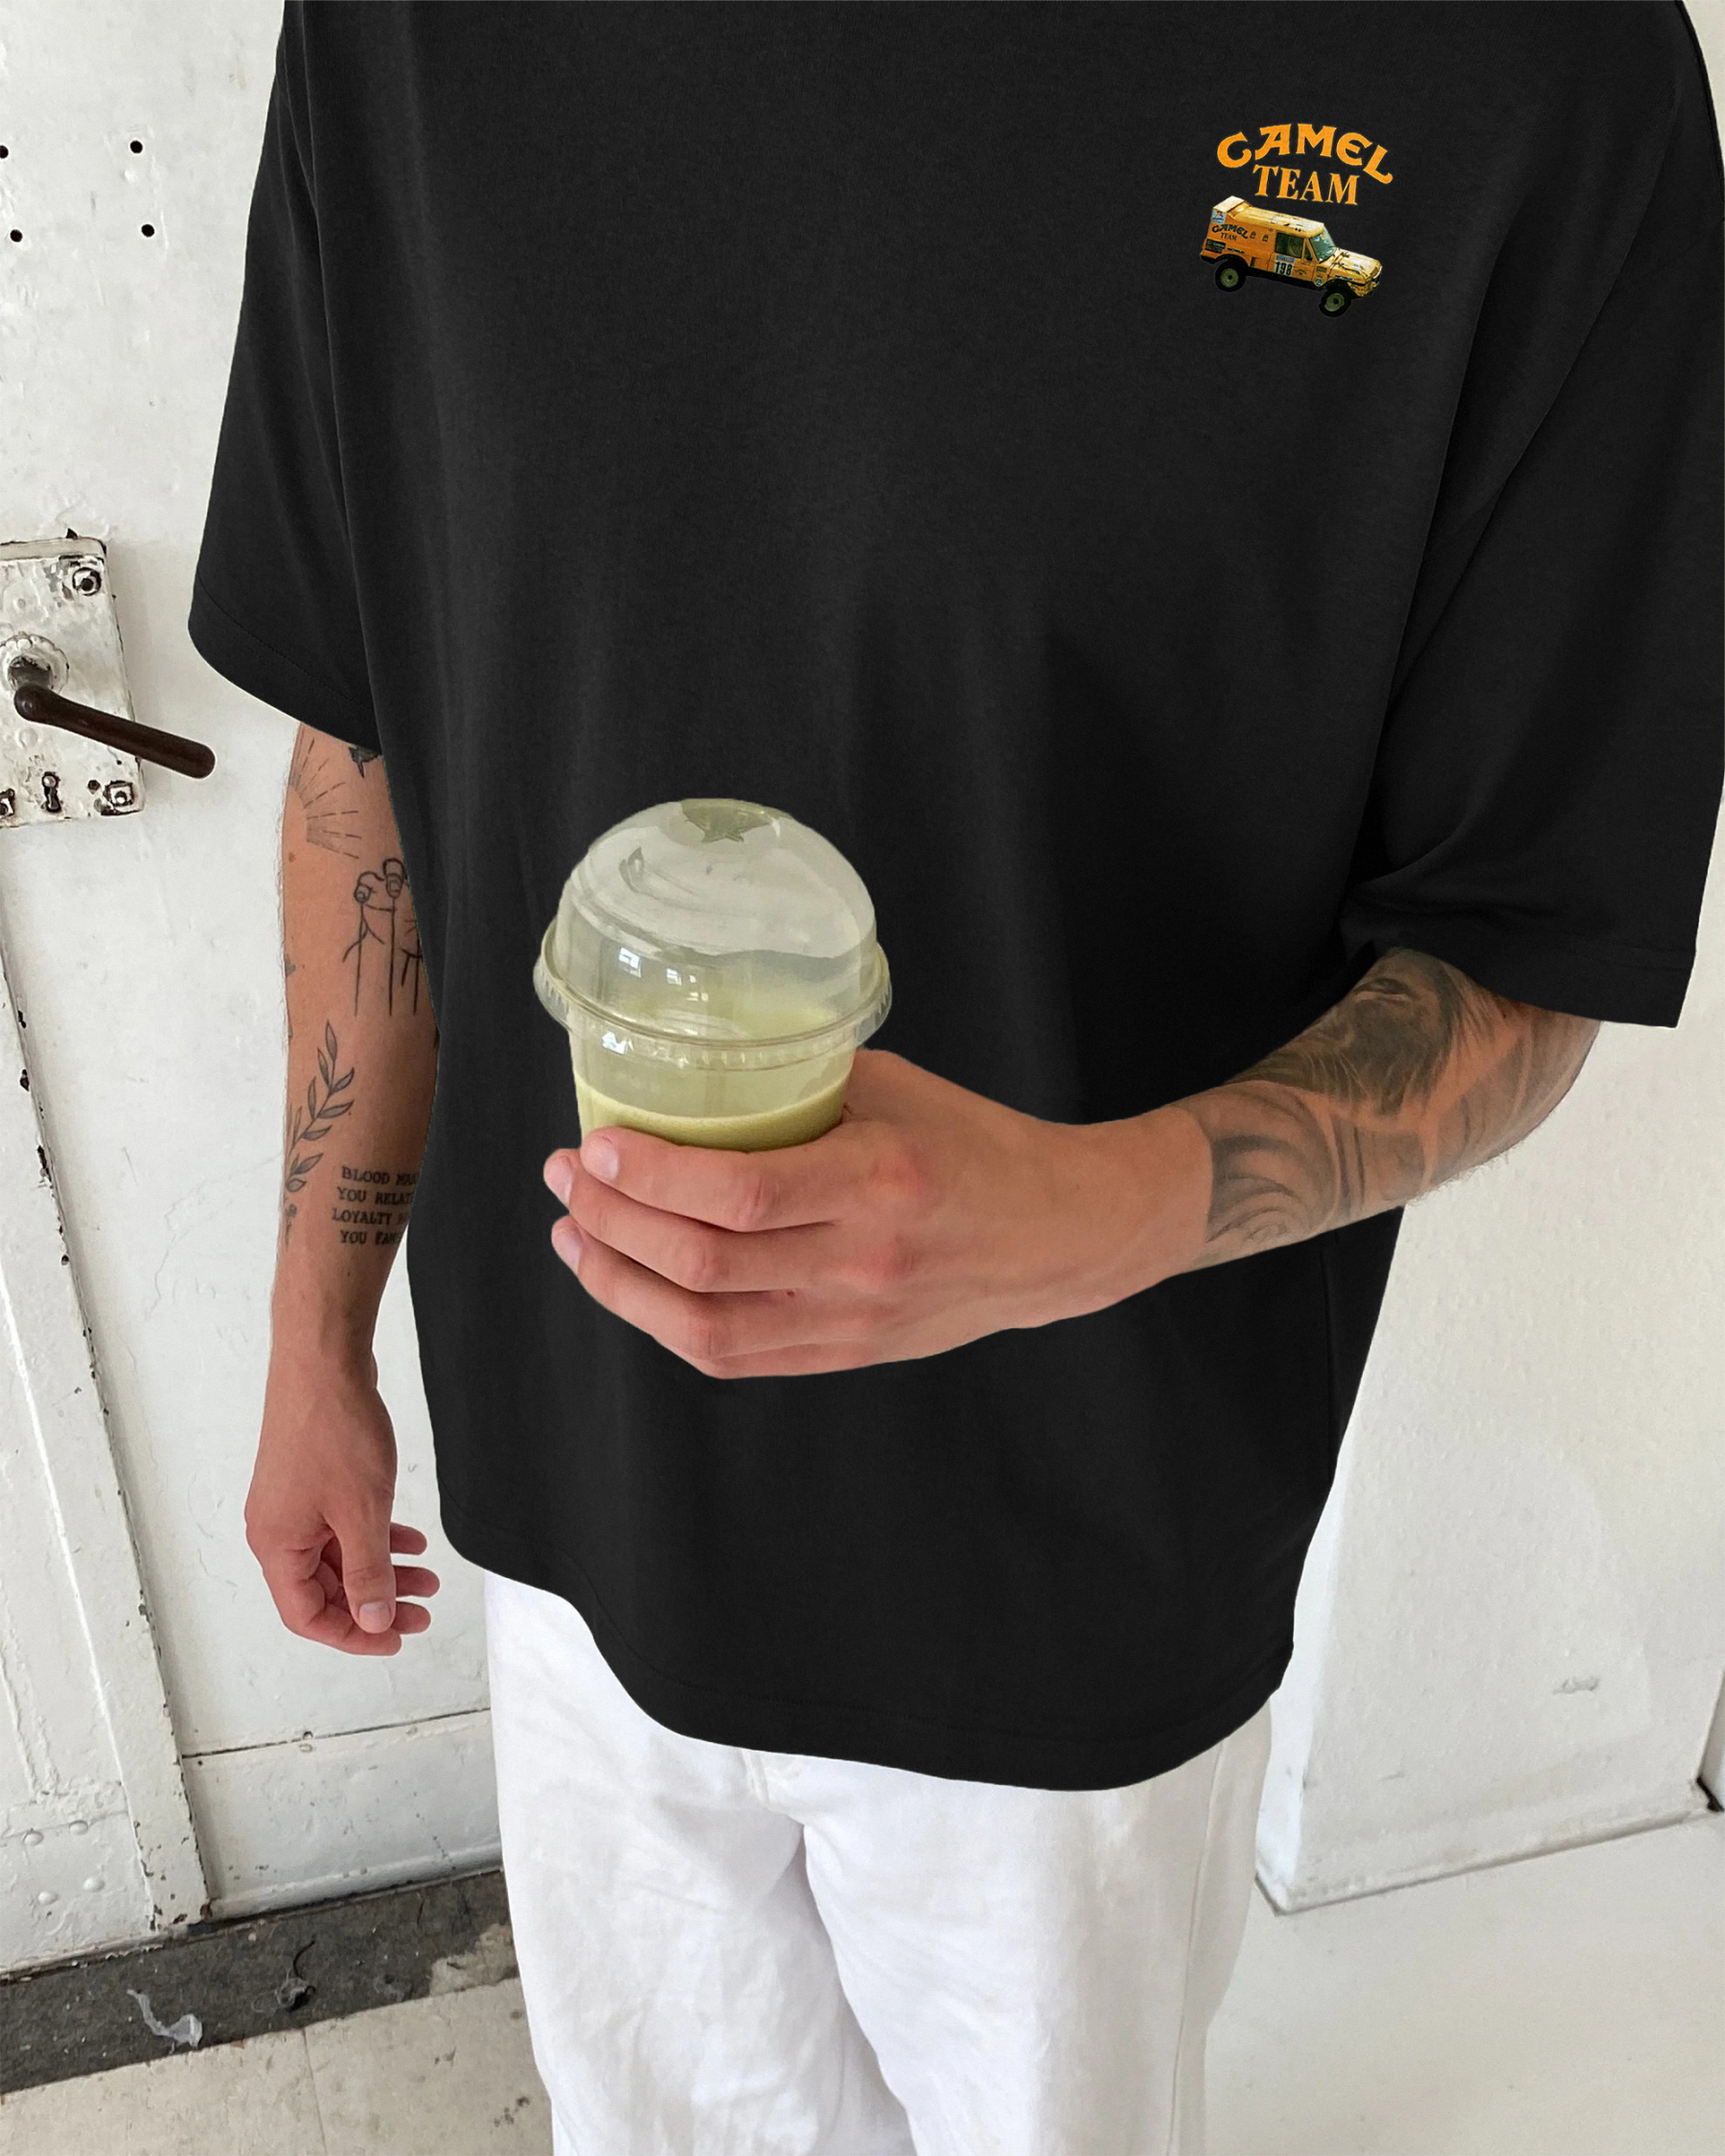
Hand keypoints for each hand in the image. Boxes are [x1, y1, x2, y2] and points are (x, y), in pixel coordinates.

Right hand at [246, 1348, 440, 1653]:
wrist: (324, 1362)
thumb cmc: (334, 1430)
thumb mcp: (362, 1512)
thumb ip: (369, 1572)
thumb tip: (371, 1619)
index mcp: (277, 1546)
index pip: (307, 1615)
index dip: (352, 1635)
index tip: (394, 1637)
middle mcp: (278, 1530)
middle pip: (325, 1590)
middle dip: (376, 1604)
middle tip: (421, 1612)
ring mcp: (294, 1504)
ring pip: (340, 1556)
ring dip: (383, 1570)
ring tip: (429, 1578)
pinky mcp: (312, 1481)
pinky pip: (343, 1525)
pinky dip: (376, 1537)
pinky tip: (411, 1539)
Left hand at [543, 1047, 1209, 1378]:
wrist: (1057, 1236)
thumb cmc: (978, 1148)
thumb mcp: (898, 1090)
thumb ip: (802, 1085)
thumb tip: (696, 1069)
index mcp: (879, 1180)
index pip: (739, 1192)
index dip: (650, 1176)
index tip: (596, 1144)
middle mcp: (861, 1261)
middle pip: (703, 1263)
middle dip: (611, 1222)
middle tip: (566, 1178)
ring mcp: (851, 1321)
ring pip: (704, 1326)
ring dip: (620, 1283)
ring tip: (575, 1238)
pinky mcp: (845, 1355)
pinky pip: (734, 1354)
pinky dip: (666, 1324)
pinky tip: (630, 1285)